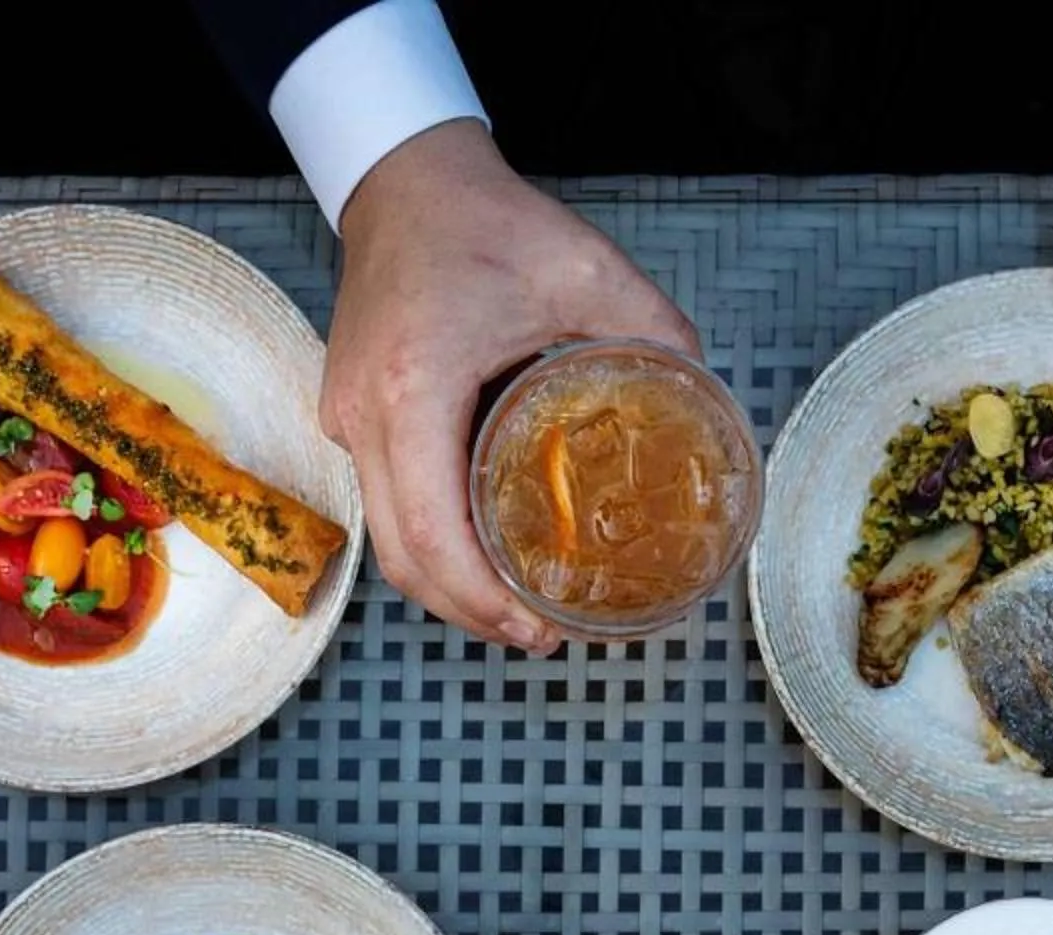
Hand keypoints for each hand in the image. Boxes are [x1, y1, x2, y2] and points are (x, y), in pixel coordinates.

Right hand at [324, 119, 699, 652]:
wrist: (405, 181)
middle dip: (470, 613)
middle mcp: (366, 414)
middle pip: (403, 559)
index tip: (538, 628)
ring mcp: (347, 419)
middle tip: (541, 635)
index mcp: (416, 386)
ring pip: (388, 541)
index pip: (433, 532)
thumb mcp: (588, 269)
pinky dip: (431, 542)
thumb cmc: (485, 220)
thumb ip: (655, 332)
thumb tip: (705, 402)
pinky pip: (387, 503)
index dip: (482, 599)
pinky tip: (484, 549)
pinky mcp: (348, 416)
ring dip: (448, 587)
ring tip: (518, 607)